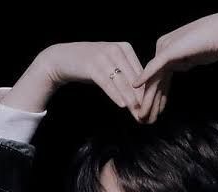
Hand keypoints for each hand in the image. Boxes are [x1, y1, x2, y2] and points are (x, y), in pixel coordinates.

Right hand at [21, 41, 147, 120]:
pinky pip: (107, 83)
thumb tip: (143, 95)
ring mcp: (104, 56)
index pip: (141, 73)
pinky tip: (123, 106)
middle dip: (141, 99)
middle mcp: (116, 49)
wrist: (63, 59)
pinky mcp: (93, 65)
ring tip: (138, 115)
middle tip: (148, 116)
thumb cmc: (91, 66)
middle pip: (134, 79)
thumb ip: (127, 75)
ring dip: (131, 101)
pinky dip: (116, 95)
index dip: (148, 92)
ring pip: (122, 82)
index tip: (153, 108)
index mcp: (125, 48)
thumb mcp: (112, 65)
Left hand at [132, 11, 217, 120]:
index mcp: (168, 50)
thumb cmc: (214, 43)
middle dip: (150, 102)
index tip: (155, 113)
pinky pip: (154, 67)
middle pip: (154, 80)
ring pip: (153, 78)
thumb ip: (185, 61)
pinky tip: (136, 86)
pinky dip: (145, 77)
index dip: (157, 98)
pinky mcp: (169, 50)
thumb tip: (183, 66)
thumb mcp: (194, 56)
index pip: (159, 78)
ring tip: (143, 115)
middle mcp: (163, 48)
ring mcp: (165, 48)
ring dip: (147, 99)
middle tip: (145, 119)